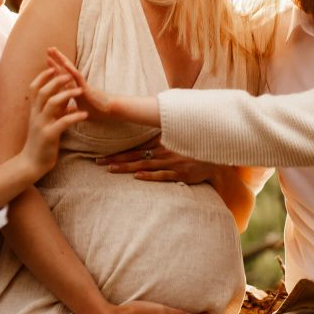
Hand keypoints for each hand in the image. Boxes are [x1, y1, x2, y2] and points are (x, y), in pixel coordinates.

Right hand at [19, 68, 87, 178]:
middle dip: (56, 81)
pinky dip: (74, 116)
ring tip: (80, 91)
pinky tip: (85, 115)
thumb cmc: (41, 142)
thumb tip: (67, 99)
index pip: (34, 88)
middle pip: (43, 91)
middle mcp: (35, 115)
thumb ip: (56, 111)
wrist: (31, 163)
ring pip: (52, 103)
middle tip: (70, 75)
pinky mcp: (49, 135)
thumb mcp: (47, 123)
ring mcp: (41, 125)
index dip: (43, 76)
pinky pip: (63, 122)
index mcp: (34, 111)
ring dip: (67, 95)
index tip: (53, 68)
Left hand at [46, 46, 116, 119]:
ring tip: (53, 50)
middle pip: (65, 69)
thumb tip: (66, 111)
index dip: (55, 67)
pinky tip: (64, 63)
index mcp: (74, 89)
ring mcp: (81, 85)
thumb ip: (72, 108)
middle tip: (49, 49)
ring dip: (61, 59)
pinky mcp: (86, 88)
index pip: (63, 76)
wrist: (109, 112)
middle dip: (56, 60)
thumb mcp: (80, 109)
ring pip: (69, 70)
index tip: (48, 59)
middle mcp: (77, 84)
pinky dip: (71, 70)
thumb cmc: (97, 111)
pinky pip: (77, 77)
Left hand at [97, 134, 221, 182]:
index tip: (101, 155)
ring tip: (110, 169)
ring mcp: (172, 163)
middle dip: (116, 160)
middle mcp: (164, 153)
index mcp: (162, 144)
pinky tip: (138, 176)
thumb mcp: (178, 140)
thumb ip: (163, 139)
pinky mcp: (181, 173)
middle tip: (97, 162)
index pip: (135, 148)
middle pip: (135, 156)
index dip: (118, 152)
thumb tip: (149, 137)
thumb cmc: (195, 150)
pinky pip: (163, 174)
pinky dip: (150, 175)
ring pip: (145, 165)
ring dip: (127, 167)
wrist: (216, 158)